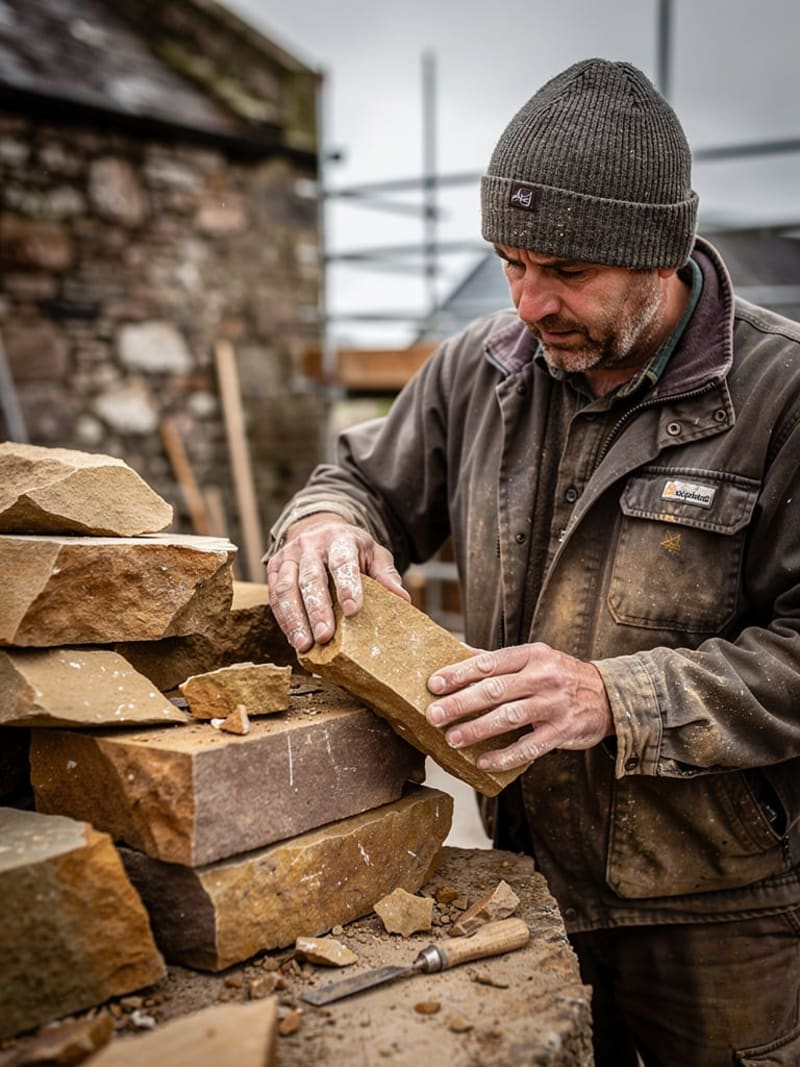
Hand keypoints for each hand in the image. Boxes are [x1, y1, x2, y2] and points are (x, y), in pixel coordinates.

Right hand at [266, 513, 408, 650]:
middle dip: (317, 609)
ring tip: (304, 645)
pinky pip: (275, 596)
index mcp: (339, 538)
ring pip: (287, 588)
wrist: (319, 528)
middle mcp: (310, 545)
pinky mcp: (274, 568)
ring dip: (295, 619)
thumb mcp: (373, 554)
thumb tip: (403, 599)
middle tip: (324, 636)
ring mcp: (289, 556)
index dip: (347, 585)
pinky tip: (293, 639)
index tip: (353, 610)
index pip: (342, 561)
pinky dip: (283, 619)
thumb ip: (386, 575)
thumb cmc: (351, 548)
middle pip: (311, 578)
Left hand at [425, 642, 613, 771]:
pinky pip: (529, 747)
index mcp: (532, 654)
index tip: (434, 684)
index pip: (489, 663)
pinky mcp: (562, 731)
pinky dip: (504, 756)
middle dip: (460, 703)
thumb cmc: (561, 677)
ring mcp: (554, 705)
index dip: (459, 674)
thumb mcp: (535, 659)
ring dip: (477, 729)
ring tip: (452, 739)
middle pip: (494, 690)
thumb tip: (459, 656)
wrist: (609, 697)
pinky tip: (484, 762)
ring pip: (509, 717)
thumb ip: (500, 661)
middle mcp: (543, 677)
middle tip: (433, 715)